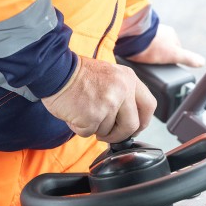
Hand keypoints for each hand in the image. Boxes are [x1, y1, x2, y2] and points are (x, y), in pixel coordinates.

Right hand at [42, 56, 156, 142]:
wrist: (56, 70)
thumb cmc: (78, 74)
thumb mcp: (110, 75)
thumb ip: (124, 94)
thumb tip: (130, 120)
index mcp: (129, 78)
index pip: (149, 106)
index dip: (142, 122)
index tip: (133, 128)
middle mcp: (123, 90)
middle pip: (132, 125)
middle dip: (119, 135)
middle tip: (107, 134)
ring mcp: (109, 103)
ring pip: (108, 131)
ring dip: (95, 128)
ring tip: (83, 112)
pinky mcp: (93, 115)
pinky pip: (90, 132)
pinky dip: (81, 128)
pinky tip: (75, 114)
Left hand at [127, 24, 205, 66]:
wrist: (132, 38)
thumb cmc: (154, 46)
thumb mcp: (173, 55)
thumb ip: (188, 59)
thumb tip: (202, 62)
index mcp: (171, 34)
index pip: (175, 49)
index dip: (171, 59)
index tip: (165, 67)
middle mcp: (161, 30)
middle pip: (162, 47)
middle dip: (159, 55)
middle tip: (152, 65)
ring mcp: (148, 30)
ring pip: (151, 44)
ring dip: (148, 51)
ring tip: (142, 61)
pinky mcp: (136, 33)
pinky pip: (139, 42)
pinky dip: (139, 48)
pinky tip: (135, 55)